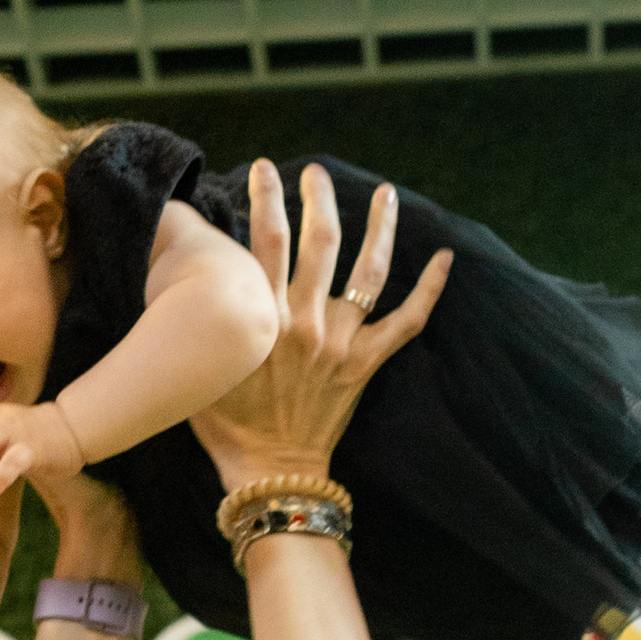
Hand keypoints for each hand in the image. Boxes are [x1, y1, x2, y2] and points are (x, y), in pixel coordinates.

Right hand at [189, 162, 450, 490]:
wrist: (269, 471)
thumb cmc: (225, 423)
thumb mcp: (202, 364)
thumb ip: (207, 319)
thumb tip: (196, 274)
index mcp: (262, 318)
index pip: (265, 239)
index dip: (265, 196)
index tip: (264, 168)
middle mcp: (305, 322)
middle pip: (318, 242)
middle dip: (317, 198)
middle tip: (316, 173)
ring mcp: (341, 342)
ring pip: (369, 271)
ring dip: (380, 227)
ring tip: (385, 192)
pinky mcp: (365, 364)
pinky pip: (407, 322)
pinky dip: (430, 289)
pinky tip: (444, 257)